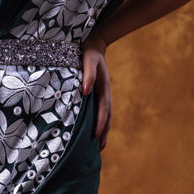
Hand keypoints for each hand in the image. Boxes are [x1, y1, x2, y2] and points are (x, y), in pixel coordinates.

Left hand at [81, 32, 111, 149]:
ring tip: (99, 146)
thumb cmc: (88, 52)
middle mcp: (105, 93)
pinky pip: (100, 111)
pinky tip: (94, 131)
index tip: (95, 136)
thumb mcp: (88, 60)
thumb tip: (86, 91)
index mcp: (103, 88)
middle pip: (107, 117)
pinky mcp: (97, 94)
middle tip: (99, 148)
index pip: (103, 110)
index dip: (100, 123)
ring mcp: (102, 95)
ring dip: (104, 130)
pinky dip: (100, 123)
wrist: (94, 45)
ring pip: (105, 116)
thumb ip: (88, 75)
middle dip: (104, 132)